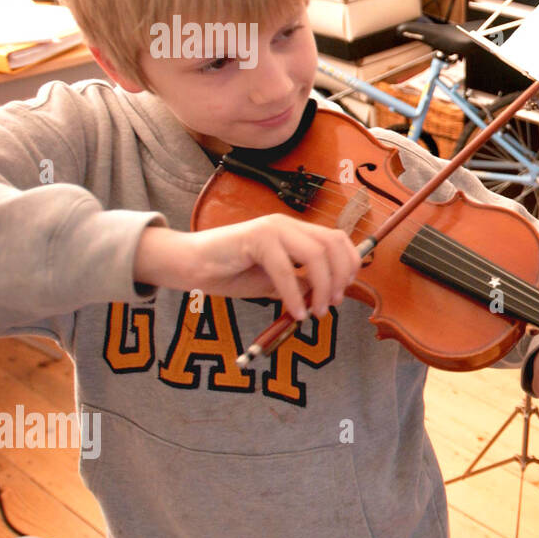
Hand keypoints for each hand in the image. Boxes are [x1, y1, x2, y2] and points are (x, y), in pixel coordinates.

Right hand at [134, 215, 361, 319]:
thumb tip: (324, 295)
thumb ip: (300, 284)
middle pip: (332, 244)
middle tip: (331, 304)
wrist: (190, 265)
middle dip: (340, 277)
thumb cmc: (230, 272)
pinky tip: (295, 312)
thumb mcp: (275, 281)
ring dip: (321, 287)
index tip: (343, 291)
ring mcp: (272, 229)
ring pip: (315, 254)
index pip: (337, 239)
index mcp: (295, 231)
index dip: (348, 264)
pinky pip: (285, 268)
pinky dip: (294, 294)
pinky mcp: (255, 238)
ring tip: (314, 312)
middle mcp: (287, 225)